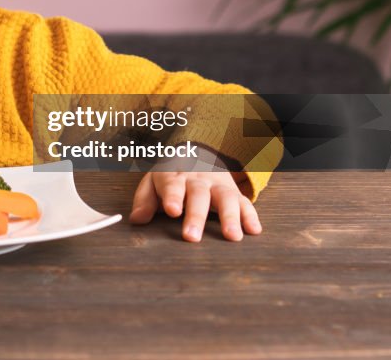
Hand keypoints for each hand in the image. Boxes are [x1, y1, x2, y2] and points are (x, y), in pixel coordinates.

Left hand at [127, 148, 261, 241]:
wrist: (196, 154)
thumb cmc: (170, 177)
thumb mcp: (153, 183)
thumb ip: (144, 201)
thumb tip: (136, 219)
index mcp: (174, 176)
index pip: (172, 185)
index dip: (172, 197)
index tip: (172, 210)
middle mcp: (198, 180)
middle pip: (198, 195)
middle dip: (196, 215)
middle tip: (192, 236)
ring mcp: (218, 185)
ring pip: (225, 198)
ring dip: (230, 217)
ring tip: (232, 236)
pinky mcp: (234, 193)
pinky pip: (245, 202)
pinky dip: (251, 216)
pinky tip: (254, 230)